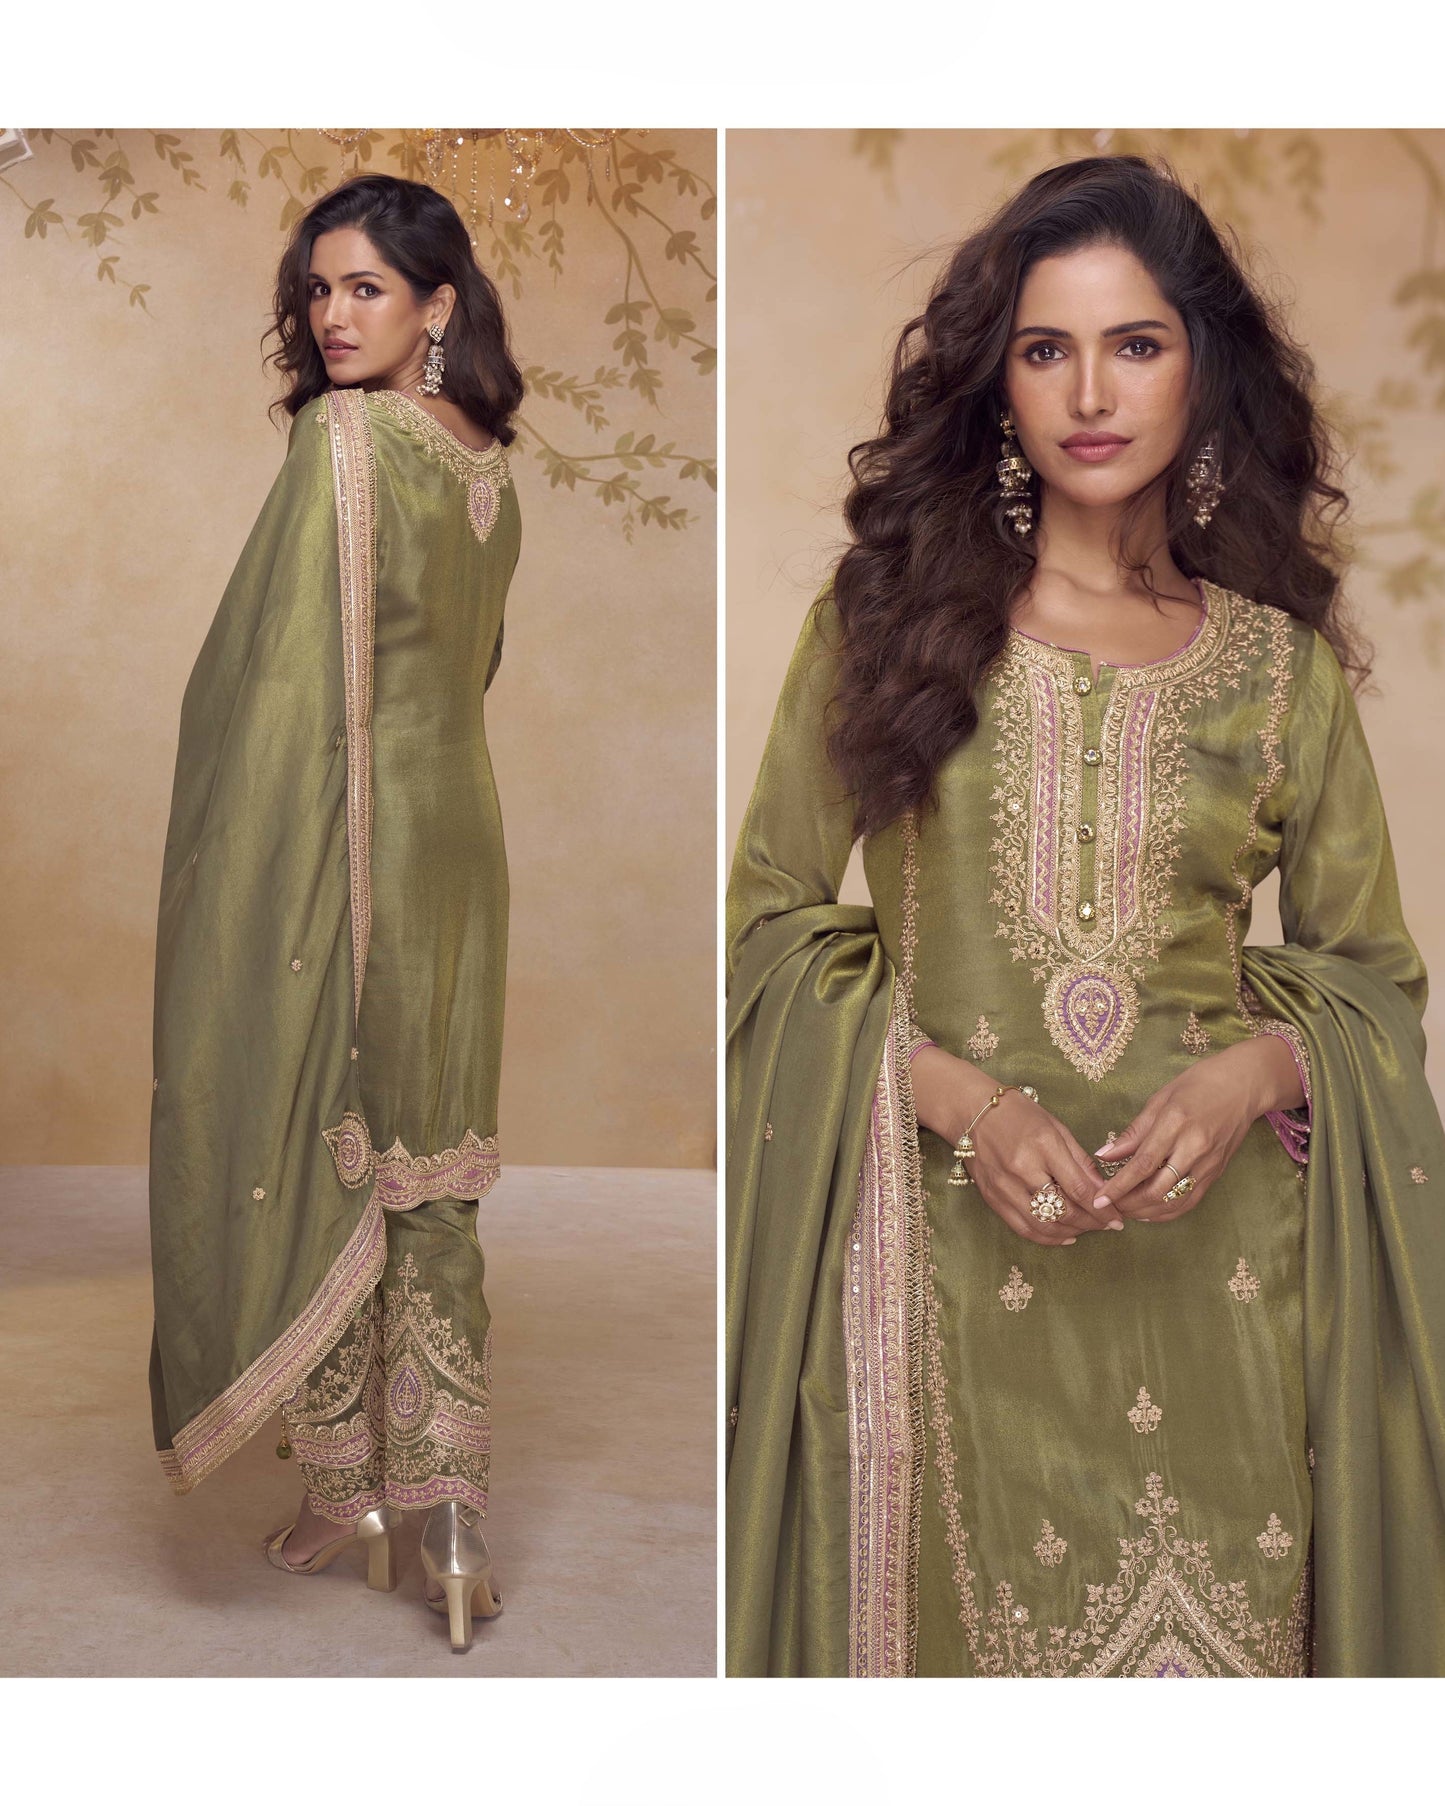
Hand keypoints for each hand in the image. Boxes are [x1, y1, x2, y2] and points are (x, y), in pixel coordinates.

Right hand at [911, 1047, 1124, 1246]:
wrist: (971, 1110)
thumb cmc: (1018, 1113)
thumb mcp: (1056, 1128)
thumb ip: (1080, 1161)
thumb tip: (1104, 1189)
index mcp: (1042, 1145)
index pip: (1078, 1188)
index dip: (1102, 1208)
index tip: (1118, 1218)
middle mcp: (1021, 1168)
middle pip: (1063, 1210)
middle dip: (1091, 1223)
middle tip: (1107, 1225)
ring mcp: (1004, 1186)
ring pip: (1043, 1224)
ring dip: (1071, 1232)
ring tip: (1087, 1229)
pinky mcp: (992, 1198)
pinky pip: (1022, 1227)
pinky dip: (1046, 1237)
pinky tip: (1064, 1235)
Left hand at [1088, 1037, 1300, 1223]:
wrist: (1244, 1085)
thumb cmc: (1199, 1084)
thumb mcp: (1160, 1099)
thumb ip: (1134, 1132)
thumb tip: (1105, 1154)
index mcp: (1175, 1123)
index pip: (1142, 1164)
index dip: (1118, 1186)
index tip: (1098, 1200)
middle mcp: (1194, 1147)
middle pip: (1157, 1189)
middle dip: (1128, 1204)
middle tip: (1107, 1208)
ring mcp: (1208, 1163)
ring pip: (1174, 1200)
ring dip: (1146, 1212)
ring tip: (1125, 1212)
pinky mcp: (1217, 1172)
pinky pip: (1191, 1200)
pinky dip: (1169, 1211)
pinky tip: (1150, 1211)